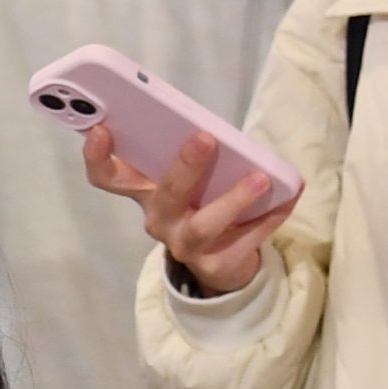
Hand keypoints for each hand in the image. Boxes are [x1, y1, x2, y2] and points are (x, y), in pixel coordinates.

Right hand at [84, 123, 292, 299]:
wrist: (221, 260)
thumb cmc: (200, 201)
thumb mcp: (185, 177)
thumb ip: (184, 153)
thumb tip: (205, 123)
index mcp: (144, 191)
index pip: (107, 176)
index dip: (98, 156)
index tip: (103, 128)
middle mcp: (158, 220)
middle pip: (165, 195)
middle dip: (184, 167)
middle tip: (205, 139)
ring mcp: (185, 246)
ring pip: (205, 226)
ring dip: (234, 199)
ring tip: (261, 178)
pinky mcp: (216, 265)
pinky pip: (247, 239)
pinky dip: (270, 216)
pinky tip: (289, 194)